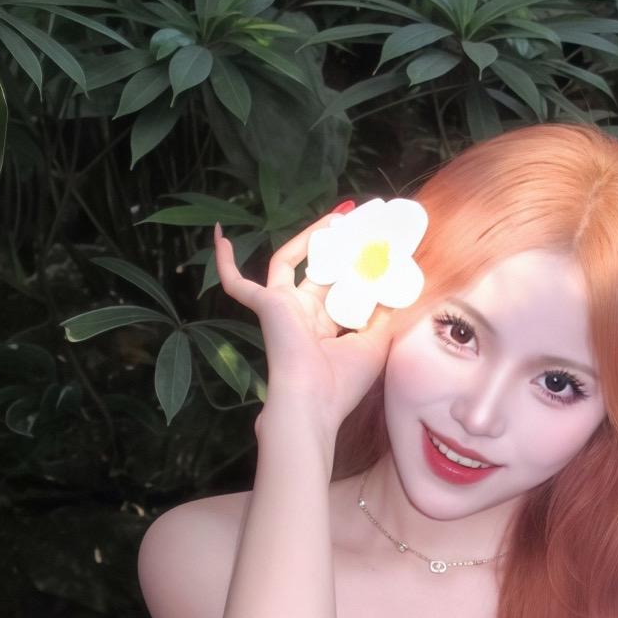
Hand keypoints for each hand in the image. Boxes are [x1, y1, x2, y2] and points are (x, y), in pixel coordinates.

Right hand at [213, 208, 399, 438]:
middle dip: (338, 246)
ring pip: (287, 261)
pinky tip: (219, 234)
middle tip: (361, 222)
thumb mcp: (376, 342)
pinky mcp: (266, 305)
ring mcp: (281, 307)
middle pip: (318, 269)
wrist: (312, 402)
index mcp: (325, 326)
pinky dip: (225, 263)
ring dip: (309, 237)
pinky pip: (238, 283)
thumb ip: (384, 313)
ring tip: (339, 215)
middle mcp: (302, 313)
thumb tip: (398, 285)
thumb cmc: (342, 382)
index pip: (340, 289)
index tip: (380, 248)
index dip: (357, 268)